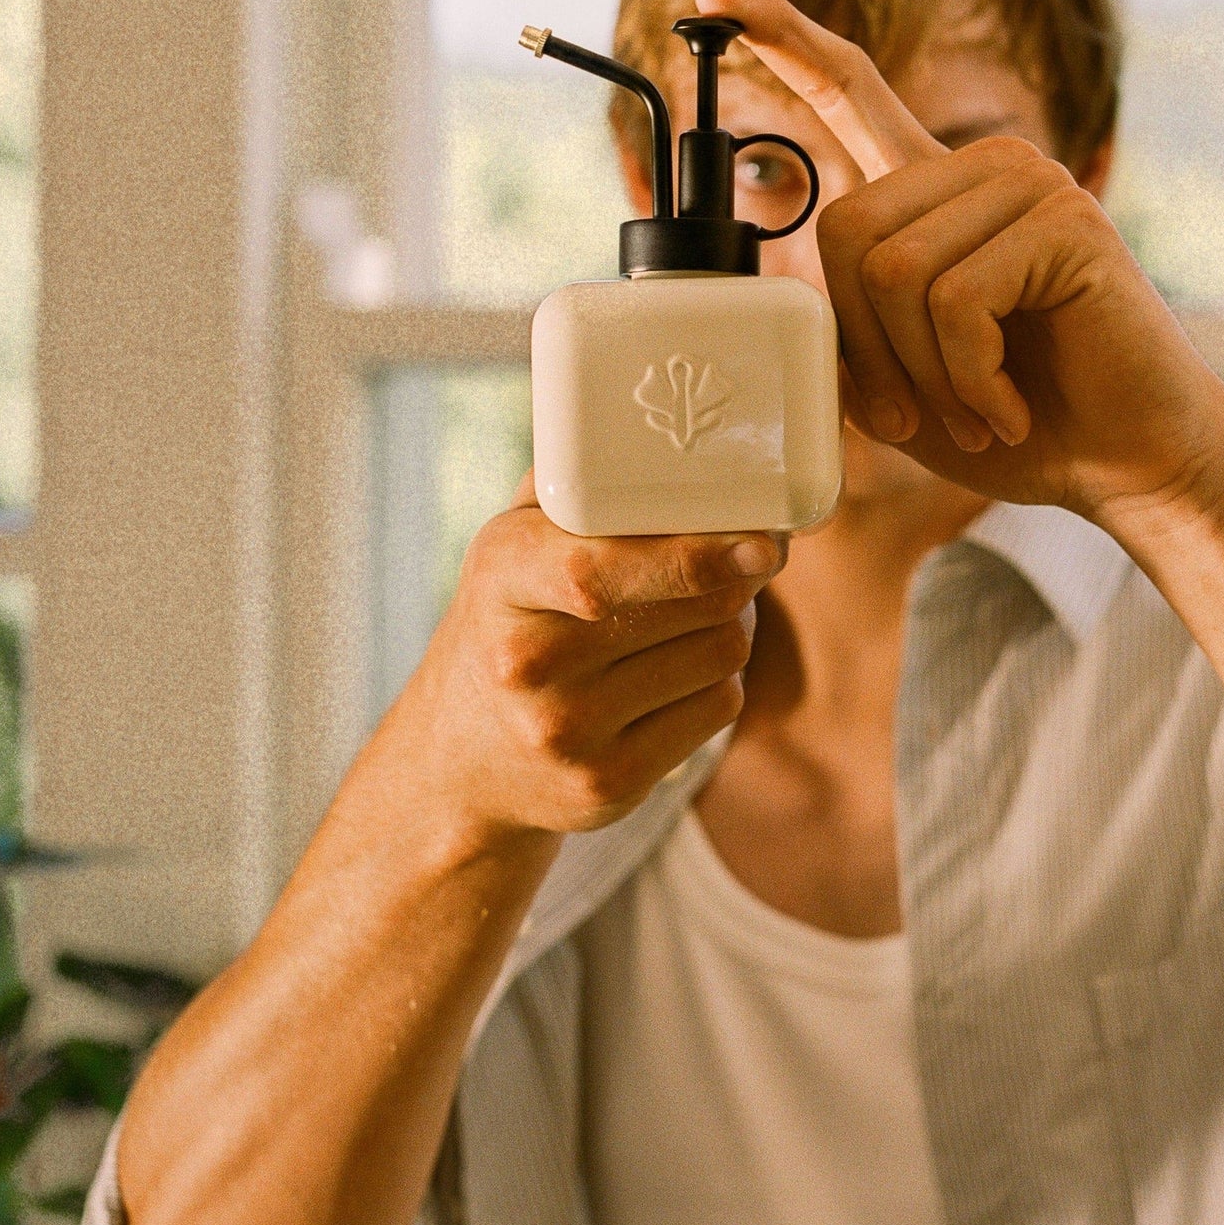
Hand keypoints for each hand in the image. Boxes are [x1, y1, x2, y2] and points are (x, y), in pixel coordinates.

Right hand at [397, 483, 785, 845]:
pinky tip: (673, 676)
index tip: (762, 541)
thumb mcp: (514, 545)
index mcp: (503, 578)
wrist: (461, 761)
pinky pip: (718, 709)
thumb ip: (574, 486)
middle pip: (692, 607)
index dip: (694, 555)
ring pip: (719, 654)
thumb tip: (664, 439)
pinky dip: (716, 683)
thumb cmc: (510, 622)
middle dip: (732, 577)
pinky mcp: (609, 786)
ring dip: (727, 628)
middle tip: (737, 557)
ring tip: (685, 621)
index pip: (603, 570)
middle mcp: (527, 663)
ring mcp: (567, 733)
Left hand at [695, 0, 1223, 532]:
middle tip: (919, 415)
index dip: (784, 42)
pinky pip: (956, 299)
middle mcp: (982, 167)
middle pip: (847, 230)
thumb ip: (847, 331)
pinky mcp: (1065, 220)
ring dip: (923, 374)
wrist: (1127, 463)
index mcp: (936, 190)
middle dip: (868, 349)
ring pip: (894, 271)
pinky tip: (1009, 406)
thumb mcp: (902, 378)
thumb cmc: (1015, 423)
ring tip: (977, 412)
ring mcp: (1028, 182)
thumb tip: (778, 311)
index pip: (849, 93)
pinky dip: (968, 378)